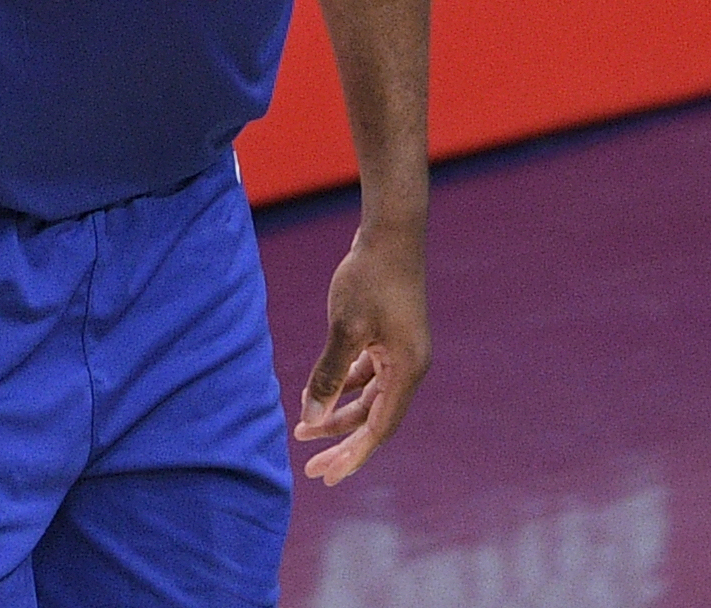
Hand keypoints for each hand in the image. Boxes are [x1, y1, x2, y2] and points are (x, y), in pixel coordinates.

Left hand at [295, 225, 428, 483]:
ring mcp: (400, 351)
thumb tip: (311, 419)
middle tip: (311, 468)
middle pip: (374, 419)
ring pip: (367, 397)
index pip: (379, 429)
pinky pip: (365, 375)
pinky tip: (313, 391)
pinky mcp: (388, 337)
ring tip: (302, 427)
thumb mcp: (344, 328)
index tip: (326, 477)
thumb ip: (328, 376)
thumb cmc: (370, 278)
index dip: (352, 456)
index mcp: (407, 370)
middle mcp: (409, 366)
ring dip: (337, 413)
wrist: (389, 233)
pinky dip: (341, 385)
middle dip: (341, 442)